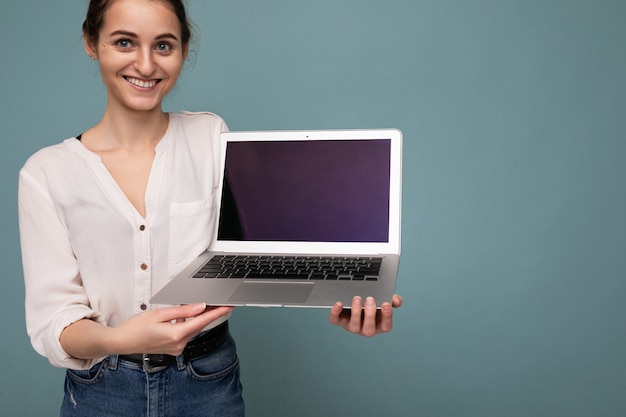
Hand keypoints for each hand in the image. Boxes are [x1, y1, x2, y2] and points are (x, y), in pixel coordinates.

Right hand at [112, 303, 233, 355]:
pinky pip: (185, 334)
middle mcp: (178, 344)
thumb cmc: (136, 327)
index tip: (229, 306)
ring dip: (198, 319)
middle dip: (210, 314)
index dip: (218, 313)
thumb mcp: (159, 313)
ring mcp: (176, 348)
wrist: (122, 342)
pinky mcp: (173, 349)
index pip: (202, 321)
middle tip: (221, 302)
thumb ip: (182, 311)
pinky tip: (187, 317)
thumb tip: (200, 306)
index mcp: (176, 335)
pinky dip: (188, 325)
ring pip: (192, 330)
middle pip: (199, 326)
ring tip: (207, 306)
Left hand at [328, 294, 402, 336]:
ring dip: (355, 312)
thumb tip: (395, 301)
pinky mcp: (340, 321)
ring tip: (357, 298)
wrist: (355, 301)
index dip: (387, 316)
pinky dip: (335, 312)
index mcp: (379, 325)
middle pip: (369, 329)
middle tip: (370, 299)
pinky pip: (335, 320)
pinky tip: (339, 303)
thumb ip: (392, 300)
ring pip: (354, 326)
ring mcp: (352, 326)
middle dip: (370, 314)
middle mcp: (366, 329)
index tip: (386, 304)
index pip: (386, 326)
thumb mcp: (383, 300)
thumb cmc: (371, 303)